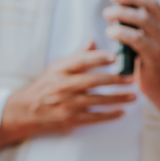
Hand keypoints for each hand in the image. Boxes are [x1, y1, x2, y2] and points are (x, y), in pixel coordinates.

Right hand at [0, 41, 135, 147]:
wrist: (26, 111)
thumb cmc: (45, 86)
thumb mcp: (56, 68)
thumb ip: (77, 56)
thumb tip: (93, 40)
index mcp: (60, 70)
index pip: (80, 61)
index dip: (97, 58)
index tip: (114, 56)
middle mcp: (63, 86)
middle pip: (92, 81)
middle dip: (114, 80)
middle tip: (130, 78)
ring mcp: (67, 104)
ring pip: (96, 101)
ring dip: (117, 98)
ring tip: (133, 96)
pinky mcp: (70, 119)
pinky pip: (94, 117)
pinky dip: (109, 115)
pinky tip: (122, 112)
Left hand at [104, 0, 159, 136]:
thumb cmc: (150, 65)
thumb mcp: (145, 43)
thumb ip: (137, 29)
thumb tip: (118, 12)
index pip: (153, 0)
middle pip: (148, 5)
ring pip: (142, 19)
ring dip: (122, 14)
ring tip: (108, 15)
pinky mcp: (154, 56)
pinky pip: (137, 39)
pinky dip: (122, 32)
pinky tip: (111, 32)